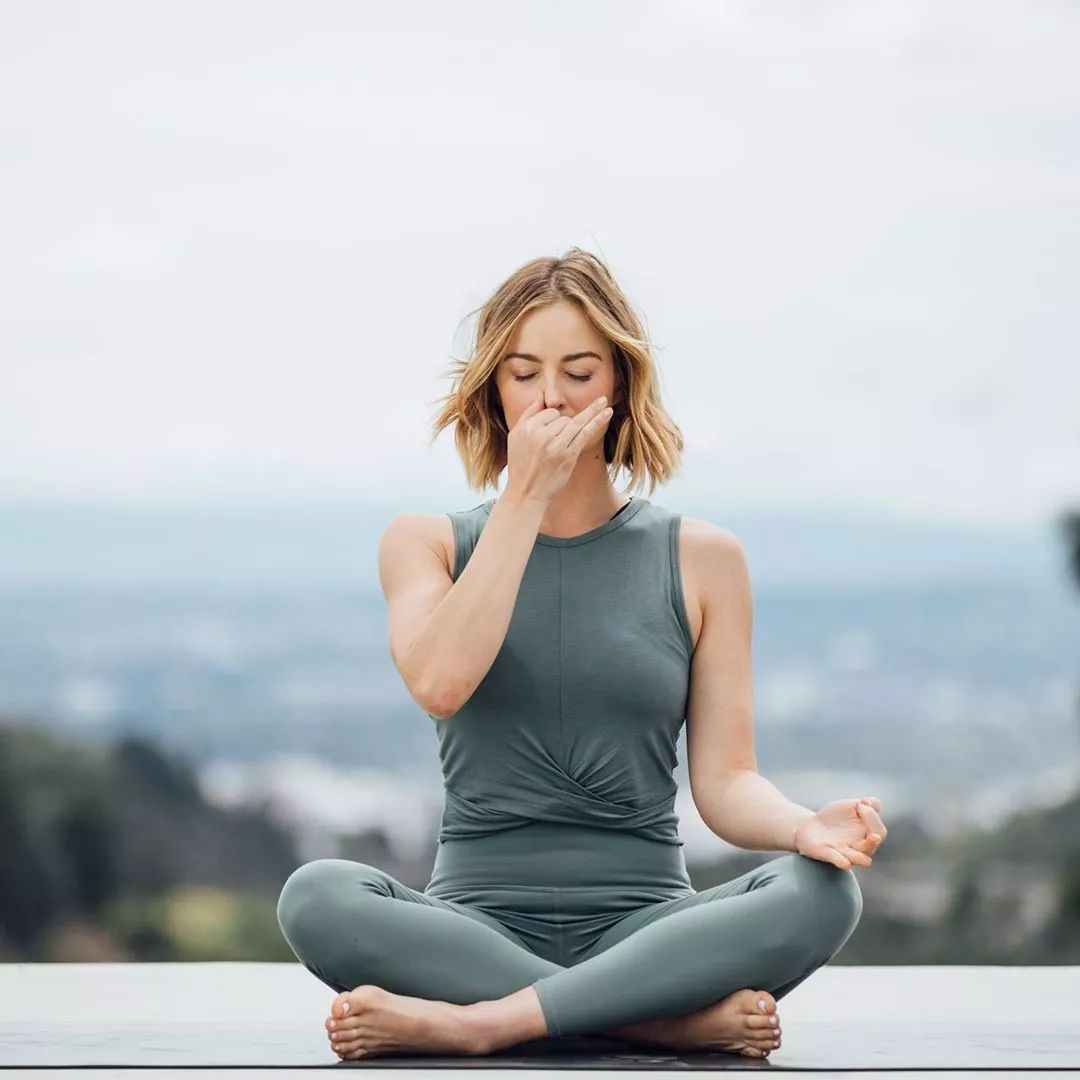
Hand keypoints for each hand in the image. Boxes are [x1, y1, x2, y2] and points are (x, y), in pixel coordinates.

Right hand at [505, 390, 614, 504]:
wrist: (526, 492)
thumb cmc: (521, 464)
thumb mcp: (515, 436)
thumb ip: (529, 413)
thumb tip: (542, 393)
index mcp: (526, 428)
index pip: (549, 412)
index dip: (552, 422)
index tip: (548, 437)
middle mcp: (540, 435)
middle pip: (563, 418)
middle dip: (563, 428)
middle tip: (553, 449)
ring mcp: (556, 445)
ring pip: (573, 424)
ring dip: (578, 426)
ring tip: (602, 402)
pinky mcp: (568, 456)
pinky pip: (585, 433)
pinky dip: (597, 421)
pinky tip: (607, 411)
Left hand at [794, 796, 886, 870]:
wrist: (810, 826)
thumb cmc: (835, 818)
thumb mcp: (851, 805)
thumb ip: (866, 803)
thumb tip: (870, 802)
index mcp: (867, 835)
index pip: (880, 831)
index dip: (874, 818)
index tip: (860, 804)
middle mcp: (859, 847)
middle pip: (872, 846)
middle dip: (872, 836)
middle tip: (861, 811)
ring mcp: (844, 852)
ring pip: (859, 859)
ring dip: (861, 857)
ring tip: (862, 848)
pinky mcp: (828, 854)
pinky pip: (839, 861)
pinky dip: (842, 862)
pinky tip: (845, 862)